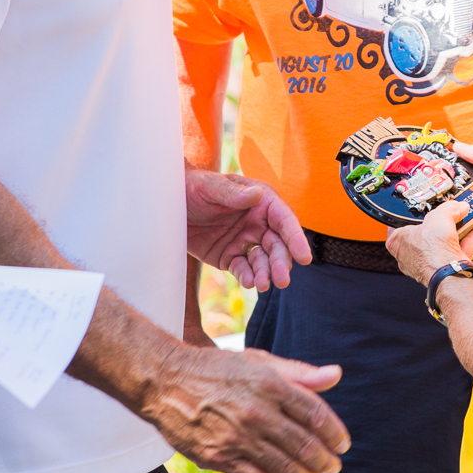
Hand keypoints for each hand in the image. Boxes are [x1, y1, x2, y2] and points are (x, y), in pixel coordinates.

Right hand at [141, 343, 349, 472]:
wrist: (165, 381)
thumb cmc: (217, 369)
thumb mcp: (258, 361)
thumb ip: (299, 373)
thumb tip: (337, 374)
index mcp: (270, 384)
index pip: (316, 414)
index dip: (335, 433)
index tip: (343, 444)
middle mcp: (256, 411)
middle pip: (305, 445)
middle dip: (325, 460)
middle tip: (334, 467)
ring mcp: (236, 437)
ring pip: (284, 466)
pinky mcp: (218, 457)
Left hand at [186, 169, 311, 290]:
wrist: (167, 205)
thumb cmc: (191, 187)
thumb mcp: (209, 187)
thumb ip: (232, 193)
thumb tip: (257, 195)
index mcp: (261, 201)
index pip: (285, 220)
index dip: (296, 239)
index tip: (305, 257)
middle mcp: (258, 222)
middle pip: (278, 245)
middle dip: (281, 263)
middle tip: (282, 280)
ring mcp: (246, 241)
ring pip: (263, 261)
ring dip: (266, 273)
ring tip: (262, 285)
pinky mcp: (231, 257)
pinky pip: (244, 269)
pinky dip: (248, 277)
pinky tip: (249, 283)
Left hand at [384, 199, 472, 286]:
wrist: (448, 275)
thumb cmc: (431, 252)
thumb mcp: (438, 217)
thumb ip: (448, 209)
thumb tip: (457, 206)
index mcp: (399, 243)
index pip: (404, 227)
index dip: (417, 218)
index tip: (428, 211)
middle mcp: (413, 256)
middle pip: (430, 235)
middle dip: (446, 224)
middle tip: (455, 214)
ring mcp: (431, 264)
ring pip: (447, 243)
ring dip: (462, 230)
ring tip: (471, 218)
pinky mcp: (447, 270)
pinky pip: (459, 251)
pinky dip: (471, 240)